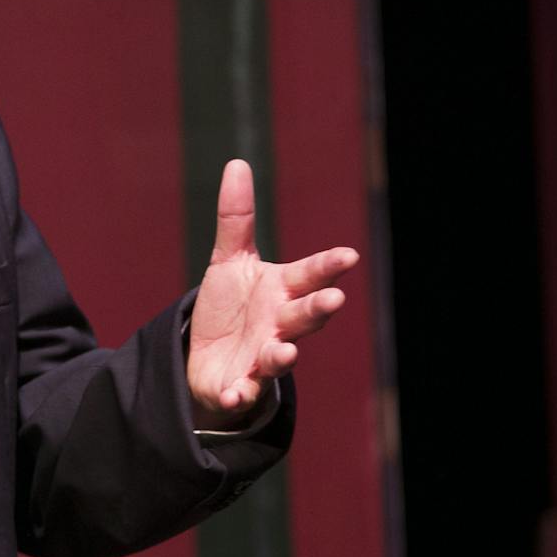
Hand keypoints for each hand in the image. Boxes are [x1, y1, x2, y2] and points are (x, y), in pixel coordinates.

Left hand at [185, 160, 358, 425]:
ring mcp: (263, 356)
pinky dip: (240, 393)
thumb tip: (237, 163)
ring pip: (279, 356)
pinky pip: (244, 390)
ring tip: (285, 352)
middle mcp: (280, 324)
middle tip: (334, 298)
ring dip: (283, 355)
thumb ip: (237, 218)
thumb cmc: (231, 306)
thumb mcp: (230, 260)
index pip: (309, 275)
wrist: (208, 356)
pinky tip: (236, 392)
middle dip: (318, 308)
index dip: (327, 266)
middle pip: (304, 316)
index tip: (348, 255)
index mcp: (282, 291)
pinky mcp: (241, 383)